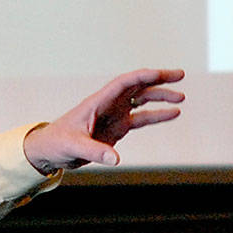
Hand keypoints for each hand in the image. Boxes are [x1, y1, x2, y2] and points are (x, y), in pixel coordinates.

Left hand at [24, 68, 184, 173]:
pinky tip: (173, 114)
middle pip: (136, 86)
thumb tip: (115, 159)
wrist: (51, 151)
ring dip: (160, 97)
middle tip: (180, 75)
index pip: (123, 83)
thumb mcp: (73, 146)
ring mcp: (114, 115)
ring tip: (181, 98)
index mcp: (97, 102)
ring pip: (141, 100)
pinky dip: (157, 115)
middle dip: (158, 79)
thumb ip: (94, 151)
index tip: (161, 73)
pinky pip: (141, 118)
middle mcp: (108, 105)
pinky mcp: (117, 128)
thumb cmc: (57, 143)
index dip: (142, 76)